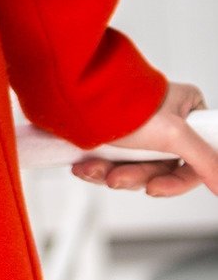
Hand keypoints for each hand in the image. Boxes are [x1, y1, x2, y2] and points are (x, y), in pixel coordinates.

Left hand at [71, 81, 217, 196]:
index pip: (194, 160)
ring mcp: (139, 129)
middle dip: (136, 176)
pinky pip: (112, 164)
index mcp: (187, 110)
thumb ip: (204, 160)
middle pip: (161, 168)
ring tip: (96, 169)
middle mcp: (165, 120)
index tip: (155, 188)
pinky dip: (99, 169)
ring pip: (135, 169)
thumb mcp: (174, 134)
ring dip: (114, 174)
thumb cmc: (125, 103)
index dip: (175, 180)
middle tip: (118, 177)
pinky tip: (86, 168)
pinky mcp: (114, 135)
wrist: (74, 91)